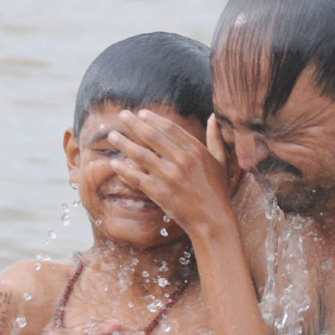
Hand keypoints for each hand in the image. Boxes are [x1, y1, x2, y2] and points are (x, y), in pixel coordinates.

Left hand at [106, 110, 236, 238]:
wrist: (213, 221)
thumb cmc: (218, 191)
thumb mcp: (222, 161)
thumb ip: (216, 138)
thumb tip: (214, 116)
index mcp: (196, 151)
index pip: (170, 129)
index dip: (154, 119)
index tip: (141, 113)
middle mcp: (182, 161)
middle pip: (152, 137)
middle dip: (134, 124)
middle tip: (123, 115)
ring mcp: (170, 177)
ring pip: (141, 155)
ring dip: (124, 143)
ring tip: (112, 135)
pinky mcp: (160, 193)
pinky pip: (137, 178)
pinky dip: (124, 170)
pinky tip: (113, 163)